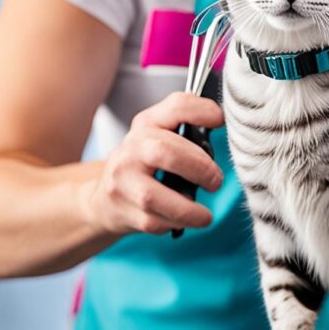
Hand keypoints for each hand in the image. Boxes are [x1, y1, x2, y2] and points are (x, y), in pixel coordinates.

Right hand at [78, 93, 223, 236]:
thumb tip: (224, 125)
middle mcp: (131, 148)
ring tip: (205, 214)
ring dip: (188, 209)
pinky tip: (184, 220)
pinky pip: (154, 221)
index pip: (176, 106)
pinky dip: (176, 223)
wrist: (104, 198)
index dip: (202, 111)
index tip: (221, 122)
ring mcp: (122, 180)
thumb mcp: (160, 135)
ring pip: (153, 196)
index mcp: (147, 124)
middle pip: (164, 151)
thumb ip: (188, 124)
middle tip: (215, 182)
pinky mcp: (122, 210)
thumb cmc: (144, 165)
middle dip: (199, 168)